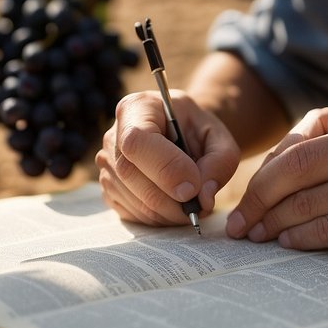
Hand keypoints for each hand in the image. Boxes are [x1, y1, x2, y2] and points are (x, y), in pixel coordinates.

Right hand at [97, 90, 240, 226]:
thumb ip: (219, 163)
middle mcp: (113, 134)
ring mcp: (107, 163)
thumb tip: (202, 198)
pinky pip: (131, 213)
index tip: (193, 188)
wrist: (183, 136)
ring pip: (131, 198)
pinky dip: (158, 219)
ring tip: (192, 206)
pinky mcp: (109, 188)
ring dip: (168, 213)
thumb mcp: (220, 138)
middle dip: (170, 200)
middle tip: (200, 207)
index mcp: (137, 108)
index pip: (137, 140)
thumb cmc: (200, 133)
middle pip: (130, 174)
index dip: (164, 168)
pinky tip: (174, 207)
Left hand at [226, 107, 327, 276]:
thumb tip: (270, 167)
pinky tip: (289, 243)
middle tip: (240, 223)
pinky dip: (299, 241)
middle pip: (293, 177)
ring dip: (273, 226)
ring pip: (304, 209)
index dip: (264, 173)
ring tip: (259, 235)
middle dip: (258, 201)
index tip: (249, 194)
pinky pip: (324, 236)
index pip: (298, 148)